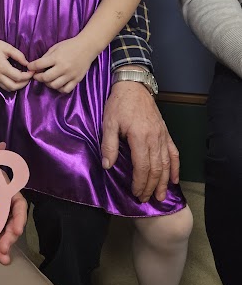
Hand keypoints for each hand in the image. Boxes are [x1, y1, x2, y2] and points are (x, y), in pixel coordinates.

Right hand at [0, 35, 31, 91]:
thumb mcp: (8, 47)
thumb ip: (19, 55)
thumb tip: (27, 63)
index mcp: (2, 67)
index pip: (18, 77)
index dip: (27, 76)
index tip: (32, 71)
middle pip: (14, 86)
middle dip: (24, 84)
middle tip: (29, 77)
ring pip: (8, 88)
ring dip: (17, 86)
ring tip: (22, 79)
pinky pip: (2, 86)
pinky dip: (10, 85)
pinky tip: (13, 79)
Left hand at [0, 136, 26, 264]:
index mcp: (7, 188)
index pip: (19, 204)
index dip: (20, 218)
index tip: (16, 230)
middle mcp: (4, 201)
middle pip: (12, 221)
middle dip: (10, 237)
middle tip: (4, 250)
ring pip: (4, 228)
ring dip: (4, 243)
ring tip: (0, 254)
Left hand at [29, 36, 95, 92]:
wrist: (87, 47)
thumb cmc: (70, 45)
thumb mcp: (55, 47)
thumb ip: (46, 57)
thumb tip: (36, 66)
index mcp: (57, 58)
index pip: (39, 64)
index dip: (31, 66)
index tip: (30, 67)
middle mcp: (63, 67)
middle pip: (45, 78)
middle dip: (38, 77)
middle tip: (36, 75)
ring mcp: (70, 75)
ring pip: (54, 86)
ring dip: (48, 83)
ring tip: (47, 79)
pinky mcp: (77, 80)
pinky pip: (65, 90)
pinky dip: (59, 88)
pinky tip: (58, 83)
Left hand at [101, 80, 179, 202]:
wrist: (133, 86)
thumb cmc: (119, 104)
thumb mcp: (108, 123)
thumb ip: (109, 145)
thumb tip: (108, 166)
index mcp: (140, 137)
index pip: (142, 167)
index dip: (139, 183)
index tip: (135, 193)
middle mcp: (155, 138)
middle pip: (156, 169)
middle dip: (150, 186)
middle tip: (145, 199)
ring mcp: (162, 136)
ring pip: (167, 163)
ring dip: (163, 182)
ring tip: (160, 196)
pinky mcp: (165, 133)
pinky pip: (174, 153)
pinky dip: (175, 168)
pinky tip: (174, 180)